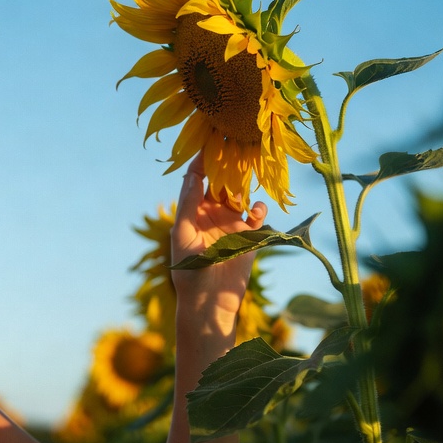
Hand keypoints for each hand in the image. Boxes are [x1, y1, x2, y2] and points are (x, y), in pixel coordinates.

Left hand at [171, 155, 266, 321]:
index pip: (197, 178)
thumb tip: (192, 176)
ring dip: (246, 183)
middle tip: (238, 144)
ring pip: (242, 194)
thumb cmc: (188, 271)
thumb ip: (188, 206)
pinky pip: (257, 214)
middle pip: (222, 181)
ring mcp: (232, 222)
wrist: (209, 301)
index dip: (203, 160)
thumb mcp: (182, 236)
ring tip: (251, 170)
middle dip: (229, 165)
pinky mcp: (249, 235)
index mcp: (193, 211)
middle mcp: (212, 212)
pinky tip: (256, 210)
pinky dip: (259, 208)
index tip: (211, 141)